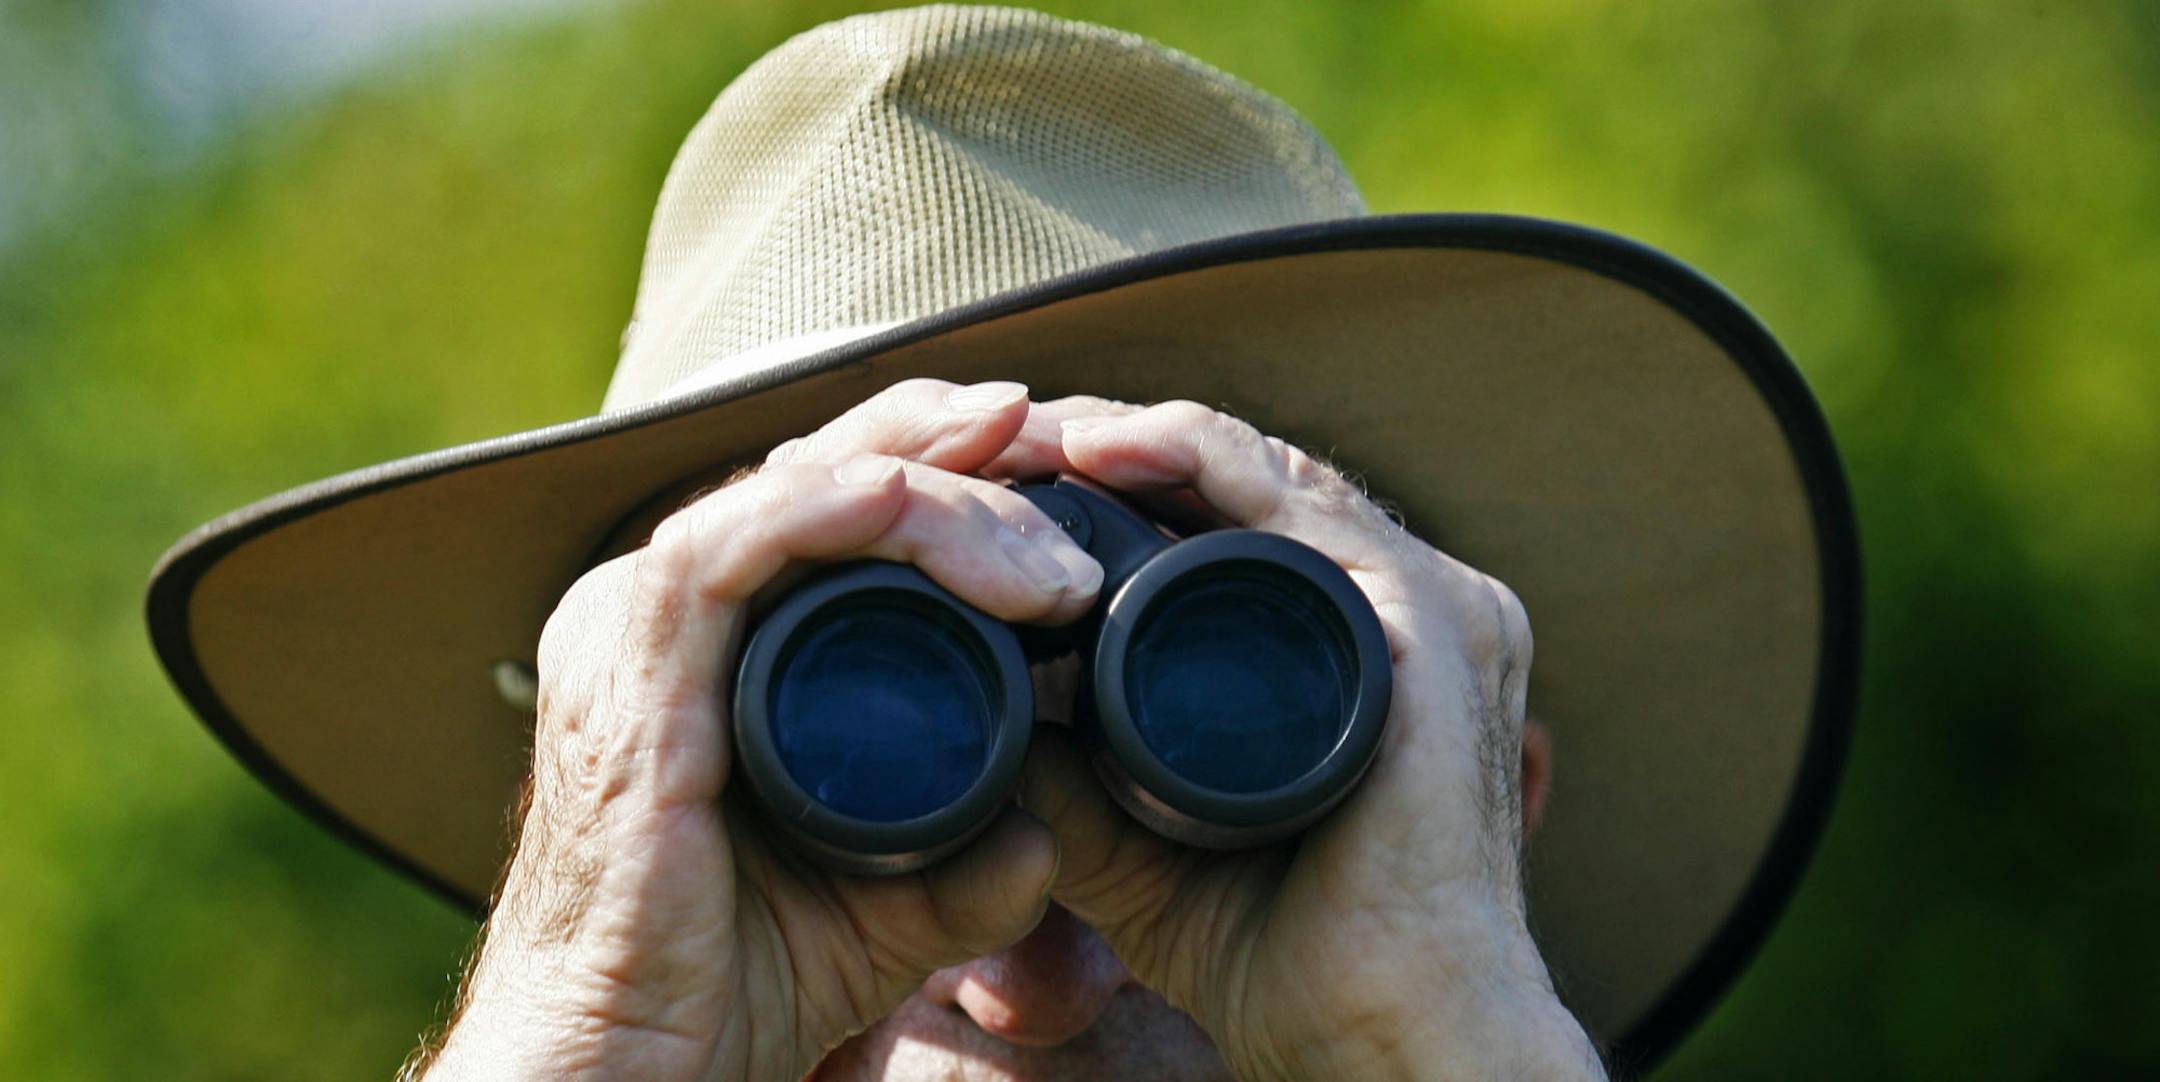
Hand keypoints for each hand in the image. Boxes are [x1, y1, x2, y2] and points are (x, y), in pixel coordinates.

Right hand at [421, 380, 1103, 1081]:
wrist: (631, 1066)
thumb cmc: (726, 983)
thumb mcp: (886, 904)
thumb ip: (972, 865)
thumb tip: (1048, 837)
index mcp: (717, 637)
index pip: (843, 501)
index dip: (955, 467)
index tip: (1067, 479)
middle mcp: (669, 608)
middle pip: (830, 465)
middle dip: (962, 446)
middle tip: (1070, 461)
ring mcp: (638, 625)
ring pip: (805, 488)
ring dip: (943, 500)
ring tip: (1051, 561)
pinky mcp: (629, 661)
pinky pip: (738, 539)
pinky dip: (844, 510)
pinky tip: (931, 513)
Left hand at [997, 398, 1604, 1080]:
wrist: (1386, 1035)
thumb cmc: (1295, 957)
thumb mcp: (1150, 848)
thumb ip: (1080, 784)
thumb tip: (986, 727)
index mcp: (1356, 646)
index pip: (1227, 522)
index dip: (1115, 491)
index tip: (999, 492)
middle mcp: (1400, 604)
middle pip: (1237, 479)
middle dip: (1108, 448)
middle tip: (992, 444)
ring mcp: (1422, 601)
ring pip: (1256, 467)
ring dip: (1128, 436)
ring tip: (1021, 436)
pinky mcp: (1426, 617)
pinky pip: (1294, 500)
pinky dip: (1190, 456)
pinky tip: (1099, 451)